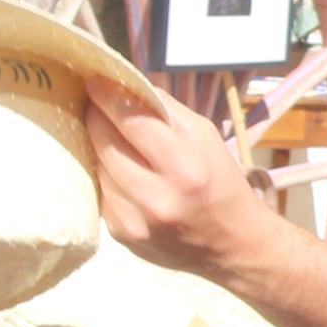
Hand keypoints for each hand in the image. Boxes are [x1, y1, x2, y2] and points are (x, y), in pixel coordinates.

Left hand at [85, 82, 268, 277]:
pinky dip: (106, 176)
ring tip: (112, 138)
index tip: (93, 81)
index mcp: (186, 169)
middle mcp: (157, 198)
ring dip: (99, 147)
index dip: (107, 97)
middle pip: (105, 143)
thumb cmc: (222, 183)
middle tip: (98, 105)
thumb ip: (165, 110)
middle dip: (97, 118)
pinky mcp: (121, 236)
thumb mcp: (207, 138)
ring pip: (97, 167)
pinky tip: (121, 172)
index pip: (131, 122)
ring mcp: (135, 222)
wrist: (233, 246)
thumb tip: (125, 85)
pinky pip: (100, 192)